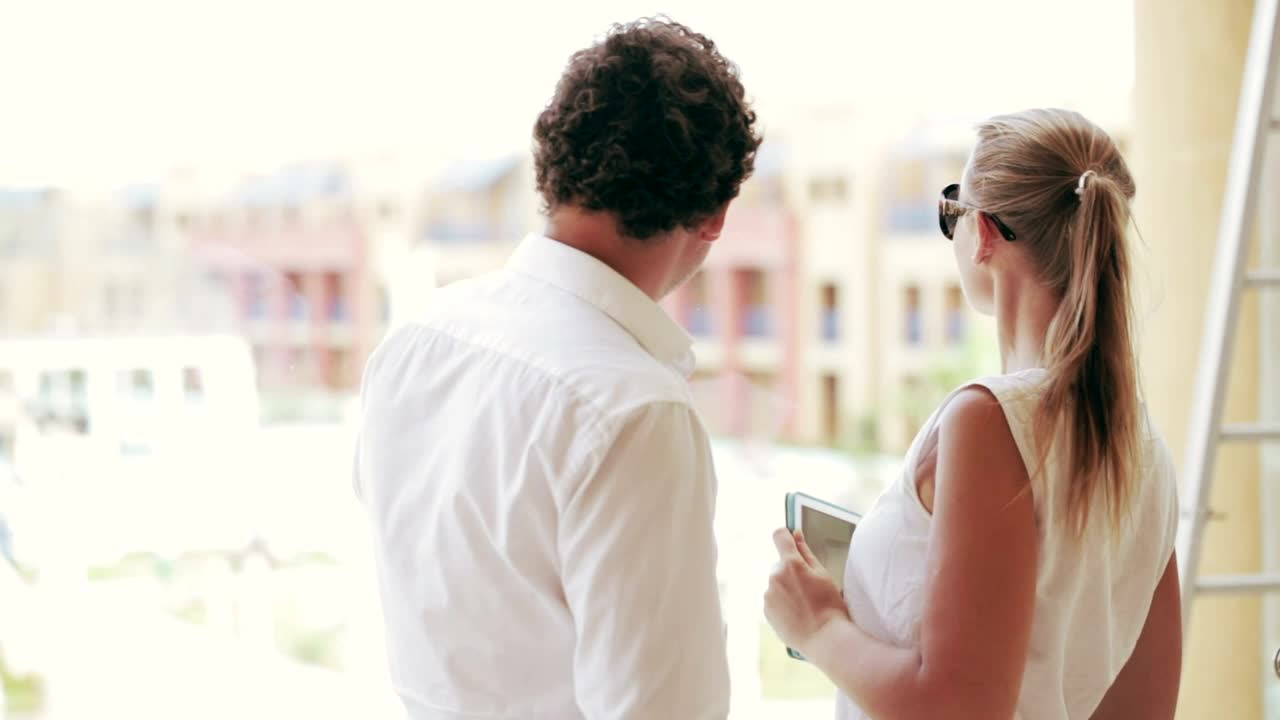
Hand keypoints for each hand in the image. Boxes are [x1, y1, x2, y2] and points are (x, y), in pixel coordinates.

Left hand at [764, 528, 849, 656]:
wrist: (824, 638)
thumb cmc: (829, 606)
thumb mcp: (823, 574)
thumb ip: (805, 551)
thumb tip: (795, 534)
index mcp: (790, 564)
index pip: (779, 536)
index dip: (786, 536)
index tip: (792, 541)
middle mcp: (774, 577)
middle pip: (780, 564)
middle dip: (791, 570)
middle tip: (810, 588)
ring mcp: (768, 594)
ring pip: (777, 583)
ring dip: (787, 588)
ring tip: (805, 604)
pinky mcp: (766, 610)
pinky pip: (773, 599)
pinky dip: (783, 602)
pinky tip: (798, 613)